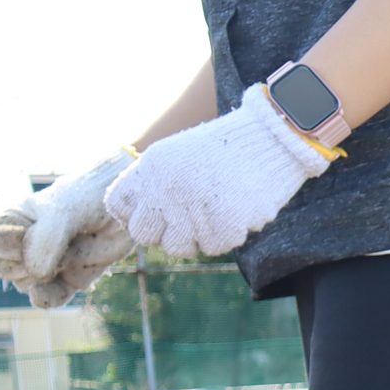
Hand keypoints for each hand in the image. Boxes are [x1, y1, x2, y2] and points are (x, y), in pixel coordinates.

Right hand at [0, 153, 136, 307]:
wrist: (127, 206)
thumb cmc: (90, 197)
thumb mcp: (65, 210)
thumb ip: (46, 238)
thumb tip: (35, 274)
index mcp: (16, 218)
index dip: (4, 244)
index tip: (27, 236)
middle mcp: (26, 241)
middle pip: (2, 267)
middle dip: (22, 265)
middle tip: (52, 251)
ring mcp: (47, 262)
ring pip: (24, 283)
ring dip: (42, 279)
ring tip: (68, 258)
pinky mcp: (71, 278)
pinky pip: (50, 297)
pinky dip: (50, 297)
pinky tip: (55, 292)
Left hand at [105, 82, 331, 259]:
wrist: (271, 140)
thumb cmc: (225, 150)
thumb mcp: (176, 154)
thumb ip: (152, 183)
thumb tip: (136, 220)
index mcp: (150, 168)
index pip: (119, 206)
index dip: (136, 214)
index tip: (156, 211)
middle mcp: (165, 189)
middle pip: (144, 235)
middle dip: (164, 232)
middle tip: (186, 220)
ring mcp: (193, 209)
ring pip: (178, 248)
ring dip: (196, 237)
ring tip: (214, 214)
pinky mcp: (223, 225)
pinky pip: (213, 247)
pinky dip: (226, 235)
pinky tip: (236, 212)